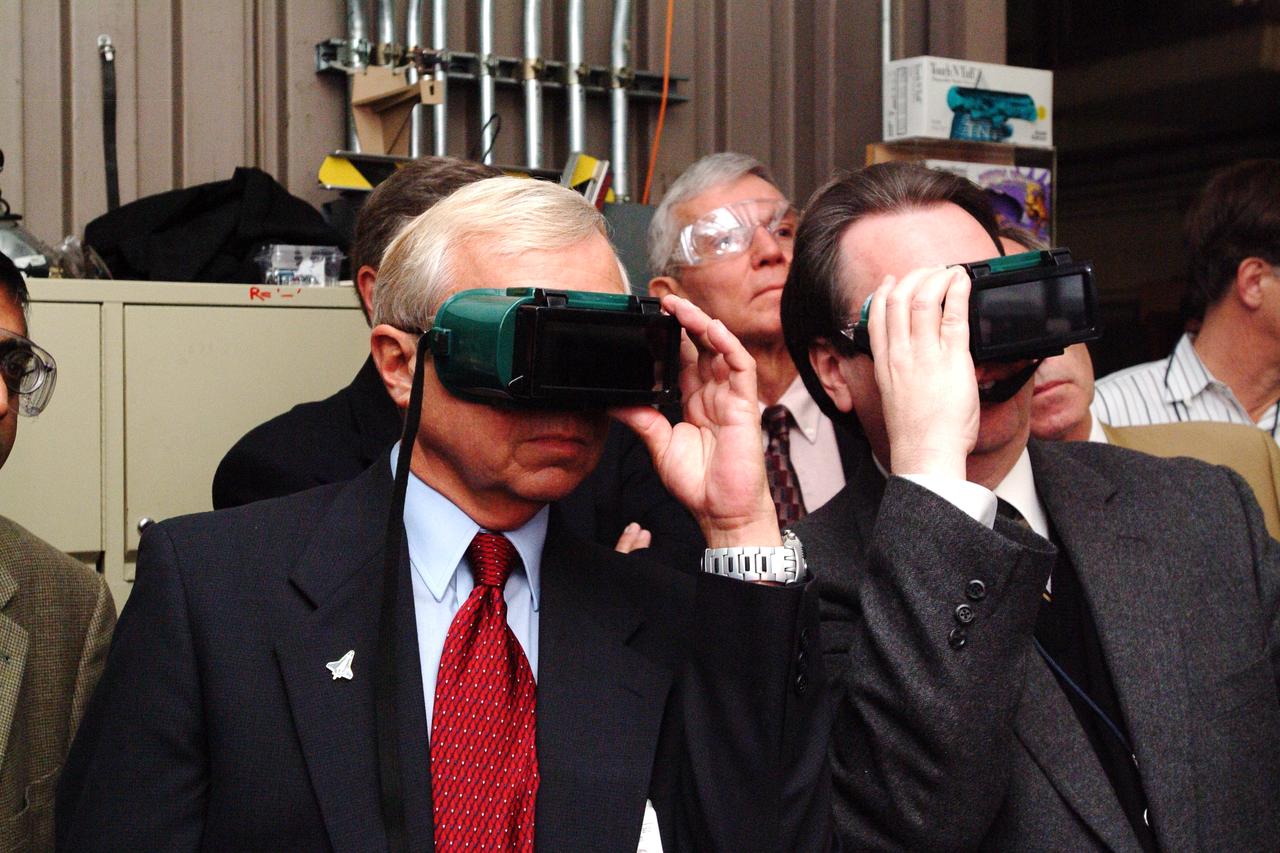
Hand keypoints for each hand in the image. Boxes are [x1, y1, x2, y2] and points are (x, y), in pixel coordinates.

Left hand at [612, 294, 780, 548]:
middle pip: (702, 348)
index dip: (672, 339)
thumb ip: (641, 420)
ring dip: (703, 326)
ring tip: (682, 308)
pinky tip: (712, 329)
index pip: (684, 361)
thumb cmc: (699, 485)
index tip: (652, 321)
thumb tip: (615, 403)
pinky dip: (728, 345)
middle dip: (686, 323)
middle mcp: (714, 396)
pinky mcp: (745, 406)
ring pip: (721, 350)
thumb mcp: (660, 446)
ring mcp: (730, 398)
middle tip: (666, 302)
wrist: (721, 511)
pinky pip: (740, 368)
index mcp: (694, 403)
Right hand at [867, 267, 978, 479]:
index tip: (894, 281)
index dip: (885, 292)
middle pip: (899, 300)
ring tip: (949, 274)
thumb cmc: (916, 433)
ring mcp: (925, 355)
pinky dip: (958, 292)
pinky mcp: (952, 359)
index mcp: (885, 363)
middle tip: (929, 272)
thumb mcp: (895, 396)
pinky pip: (954, 315)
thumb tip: (913, 359)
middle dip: (914, 278)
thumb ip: (900, 372)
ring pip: (924, 300)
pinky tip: (963, 283)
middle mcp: (901, 354)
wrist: (927, 452)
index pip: (877, 316)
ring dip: (938, 279)